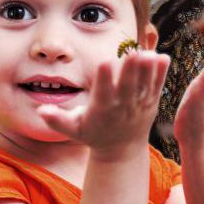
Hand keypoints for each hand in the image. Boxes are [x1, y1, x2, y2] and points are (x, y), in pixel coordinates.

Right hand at [37, 49, 170, 158]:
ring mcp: (138, 105)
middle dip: (130, 70)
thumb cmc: (93, 135)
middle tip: (134, 52)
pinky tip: (164, 57)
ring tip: (149, 53)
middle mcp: (122, 107)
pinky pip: (157, 87)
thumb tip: (40, 111)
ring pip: (145, 85)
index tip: (105, 62)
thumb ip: (57, 120)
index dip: (105, 78)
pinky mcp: (150, 103)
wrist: (121, 150)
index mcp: (102, 110)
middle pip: (127, 87)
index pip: (103, 92)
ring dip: (148, 70)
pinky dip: (161, 73)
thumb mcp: (73, 130)